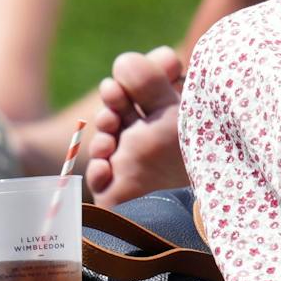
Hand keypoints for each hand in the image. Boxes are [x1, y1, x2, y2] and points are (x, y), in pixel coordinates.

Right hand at [84, 45, 183, 197]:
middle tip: (113, 95)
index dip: (148, 68)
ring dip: (104, 130)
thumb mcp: (169, 115)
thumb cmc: (179, 161)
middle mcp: (158, 129)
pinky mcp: (119, 185)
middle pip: (126, 99)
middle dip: (115, 96)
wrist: (170, 221)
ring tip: (110, 136)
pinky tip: (108, 170)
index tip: (149, 70)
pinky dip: (101, 169)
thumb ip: (150, 83)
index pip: (160, 75)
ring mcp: (136, 156)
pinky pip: (100, 170)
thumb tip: (125, 59)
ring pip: (108, 131)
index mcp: (180, 108)